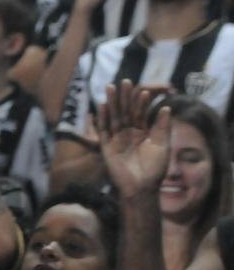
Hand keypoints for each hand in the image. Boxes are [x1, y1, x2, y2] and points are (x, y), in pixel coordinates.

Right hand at [97, 79, 171, 196]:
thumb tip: (166, 107)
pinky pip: (104, 130)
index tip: (144, 90)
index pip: (140, 113)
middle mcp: (128, 134)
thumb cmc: (155, 169)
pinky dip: (103, 118)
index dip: (142, 102)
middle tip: (125, 81)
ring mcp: (116, 139)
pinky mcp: (107, 147)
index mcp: (142, 132)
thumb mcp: (163, 145)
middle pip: (125, 111)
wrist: (142, 187)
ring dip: (113, 102)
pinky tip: (104, 106)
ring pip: (114, 117)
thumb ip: (163, 126)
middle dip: (125, 97)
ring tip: (111, 87)